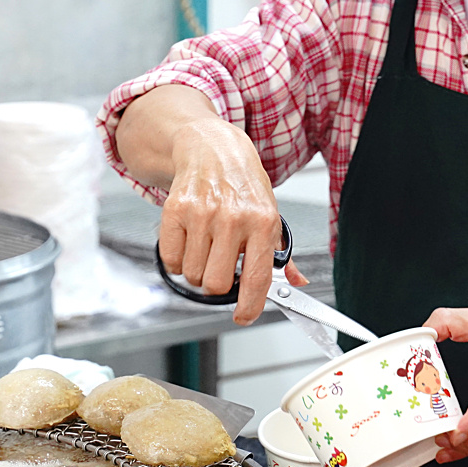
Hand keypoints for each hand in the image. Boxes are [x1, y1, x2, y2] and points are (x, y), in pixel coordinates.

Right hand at [157, 118, 307, 324]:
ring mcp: (202, 214)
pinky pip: (171, 260)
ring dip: (196, 271)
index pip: (256, 278)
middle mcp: (233, 218)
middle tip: (220, 268)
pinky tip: (189, 242)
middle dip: (217, 285)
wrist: (212, 150)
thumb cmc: (243, 187)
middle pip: (216, 284)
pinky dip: (177, 260)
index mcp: (263, 222)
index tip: (243, 316)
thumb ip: (282, 255)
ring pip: (192, 275)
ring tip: (206, 249)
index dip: (249, 306)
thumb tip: (296, 283)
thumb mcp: (270, 215)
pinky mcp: (175, 211)